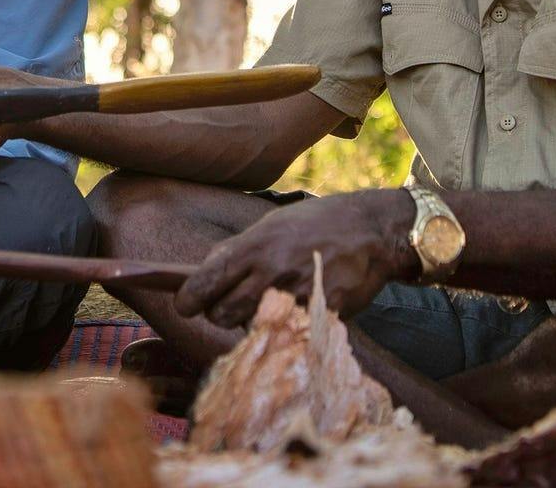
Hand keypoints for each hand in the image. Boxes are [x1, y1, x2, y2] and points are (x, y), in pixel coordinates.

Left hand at [174, 189, 416, 328]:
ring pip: (251, 327)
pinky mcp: (319, 316)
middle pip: (221, 314)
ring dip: (251, 320)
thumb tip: (205, 272)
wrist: (370, 230)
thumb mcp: (272, 225)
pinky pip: (285, 332)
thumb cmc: (315, 224)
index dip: (189, 298)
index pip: (205, 281)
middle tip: (228, 303)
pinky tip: (295, 308)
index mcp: (256, 245)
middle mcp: (272, 272)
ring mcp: (296, 297)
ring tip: (266, 302)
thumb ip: (240, 250)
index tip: (185, 305)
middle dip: (219, 312)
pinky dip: (284, 326)